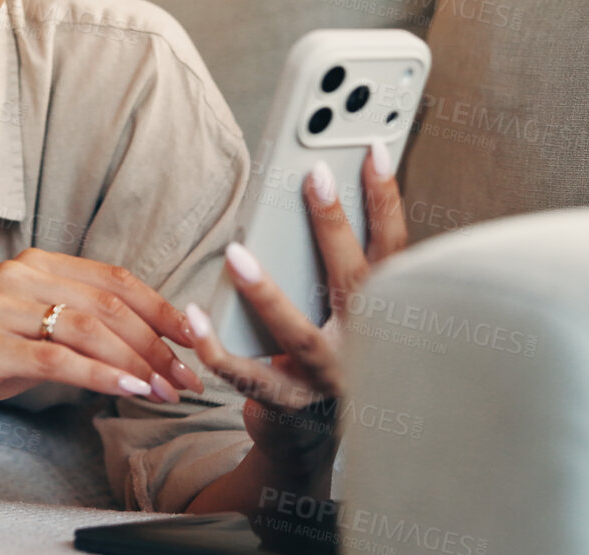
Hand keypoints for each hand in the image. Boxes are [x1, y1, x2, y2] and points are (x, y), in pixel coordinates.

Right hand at [0, 248, 205, 437]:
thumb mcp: (41, 333)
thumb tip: (159, 342)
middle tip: (188, 377)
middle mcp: (19, 276)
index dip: (162, 308)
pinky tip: (129, 391)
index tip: (196, 338)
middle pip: (108, 307)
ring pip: (87, 331)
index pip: (115, 280)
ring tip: (166, 391)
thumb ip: (87, 325)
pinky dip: (100, 376)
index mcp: (37, 264)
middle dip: (157, 345)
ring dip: (136, 364)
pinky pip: (56, 361)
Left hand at [185, 142, 408, 477]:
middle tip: (313, 174)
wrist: (312, 440)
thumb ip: (334, 262)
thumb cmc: (326, 354)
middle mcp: (364, 348)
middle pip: (355, 282)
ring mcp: (326, 381)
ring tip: (236, 253)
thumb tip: (315, 187)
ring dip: (268, 292)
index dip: (386, 200)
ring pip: (299, 334)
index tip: (373, 149)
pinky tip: (195, 318)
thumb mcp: (343, 308)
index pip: (393, 251)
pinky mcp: (287, 405)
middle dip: (336, 226)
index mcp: (384, 316)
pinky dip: (219, 349)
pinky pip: (249, 376)